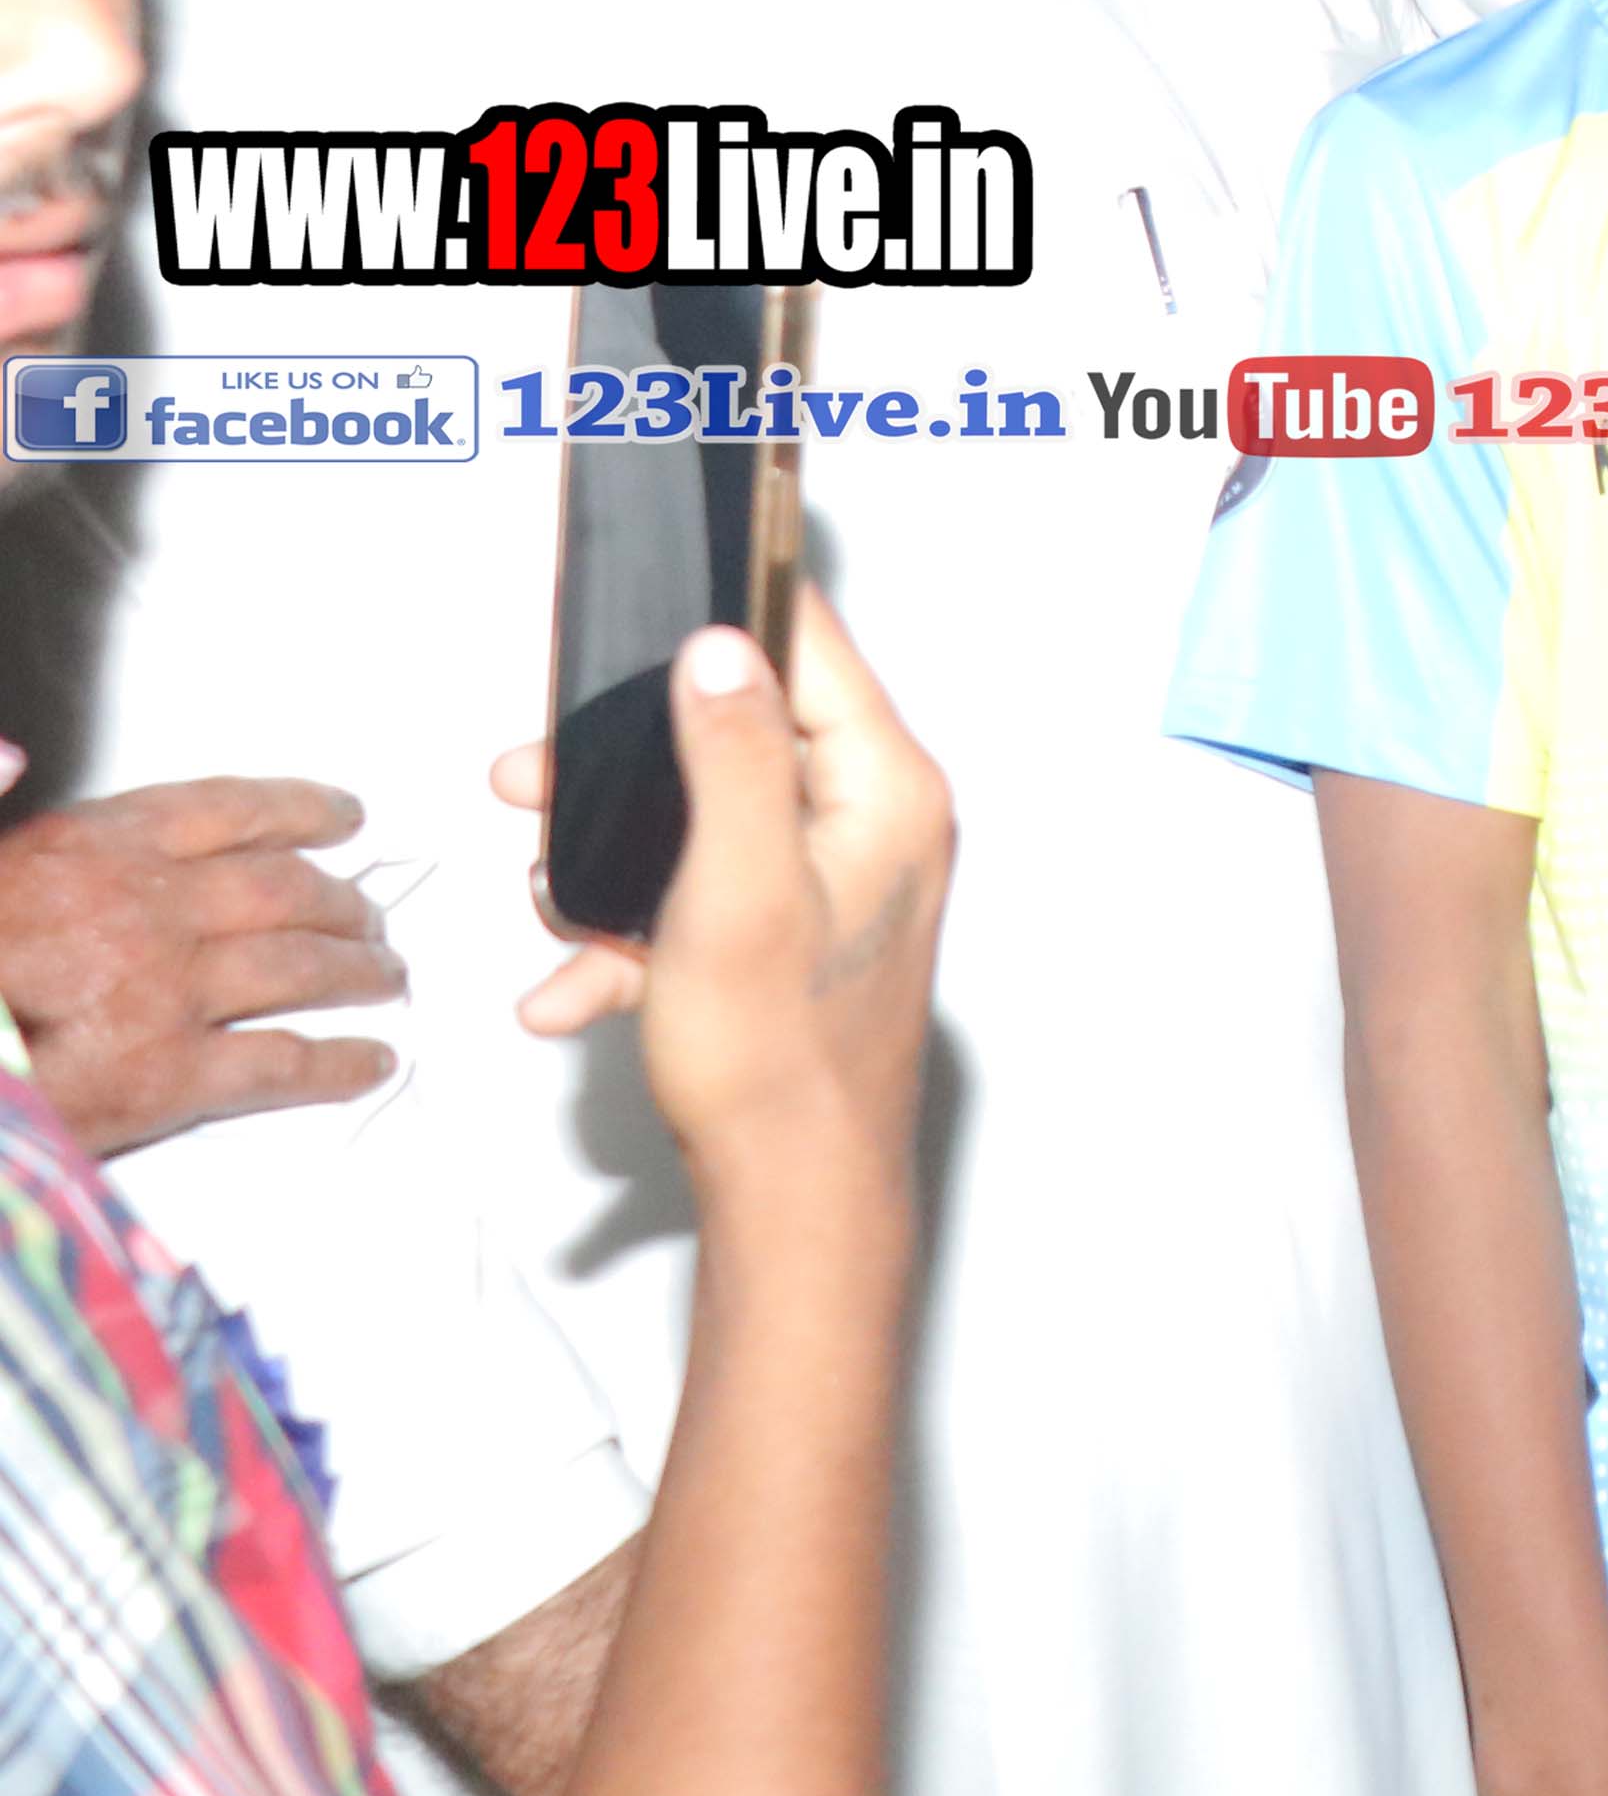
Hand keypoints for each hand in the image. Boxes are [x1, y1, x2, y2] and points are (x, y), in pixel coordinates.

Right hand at [0, 763, 402, 1156]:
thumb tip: (8, 752)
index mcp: (87, 849)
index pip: (223, 810)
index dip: (296, 809)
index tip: (343, 815)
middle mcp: (144, 907)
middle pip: (281, 889)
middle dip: (339, 900)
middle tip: (372, 914)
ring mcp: (165, 991)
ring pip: (298, 967)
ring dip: (355, 970)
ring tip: (386, 976)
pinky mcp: (167, 1077)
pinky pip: (279, 1063)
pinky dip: (337, 1063)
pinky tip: (371, 1061)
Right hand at [495, 587, 948, 1181]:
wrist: (792, 1189)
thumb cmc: (777, 1054)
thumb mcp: (738, 882)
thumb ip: (735, 755)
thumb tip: (722, 646)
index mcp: (888, 792)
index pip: (816, 652)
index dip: (728, 620)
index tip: (650, 607)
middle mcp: (875, 825)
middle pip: (740, 737)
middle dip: (628, 766)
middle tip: (530, 781)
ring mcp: (833, 882)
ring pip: (701, 824)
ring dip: (612, 860)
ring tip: (551, 900)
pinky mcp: (791, 936)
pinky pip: (697, 901)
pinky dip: (631, 937)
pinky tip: (573, 988)